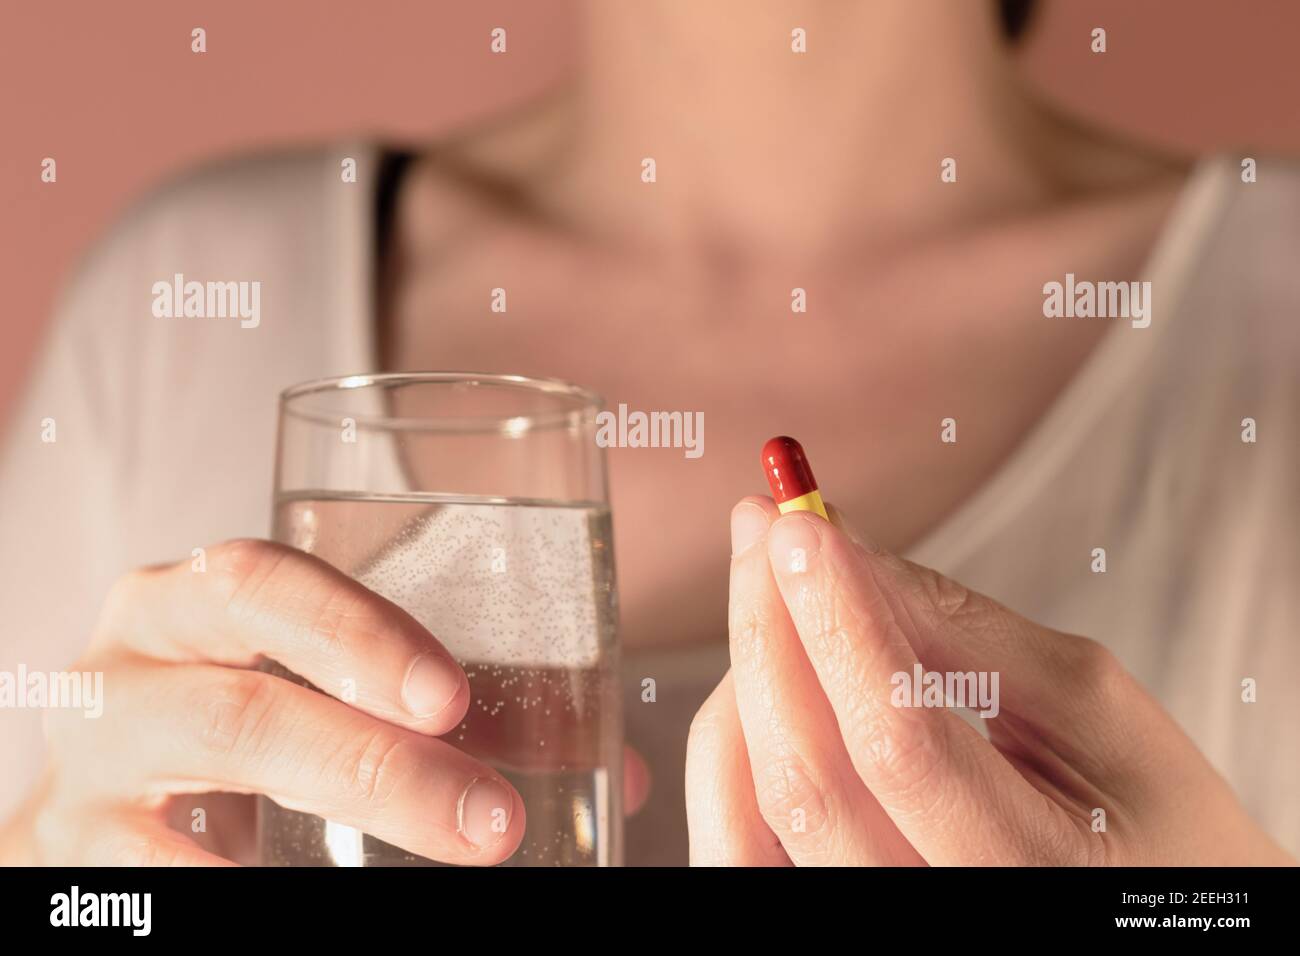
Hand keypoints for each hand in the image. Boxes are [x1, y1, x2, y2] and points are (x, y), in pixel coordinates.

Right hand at [1, 539, 646, 865]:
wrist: (113, 792)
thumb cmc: (246, 716)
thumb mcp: (328, 690)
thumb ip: (457, 714)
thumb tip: (615, 768)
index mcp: (190, 601)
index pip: (262, 582)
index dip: (356, 633)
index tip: (451, 699)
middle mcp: (124, 673)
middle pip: (240, 709)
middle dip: (376, 767)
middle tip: (489, 815)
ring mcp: (87, 774)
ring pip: (209, 808)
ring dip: (348, 838)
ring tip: (459, 855)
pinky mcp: (69, 856)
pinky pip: (164, 887)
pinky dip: (252, 888)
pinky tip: (332, 897)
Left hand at [685, 498, 1291, 865]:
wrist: (1155, 909)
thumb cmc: (1151, 815)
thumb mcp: (1095, 710)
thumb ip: (965, 635)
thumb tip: (845, 552)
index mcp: (1030, 875)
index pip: (902, 743)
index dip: (841, 623)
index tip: (803, 522)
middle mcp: (933, 913)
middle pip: (810, 778)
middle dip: (773, 630)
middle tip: (763, 525)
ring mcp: (867, 920)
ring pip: (753, 812)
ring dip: (747, 681)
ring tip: (768, 586)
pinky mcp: (821, 903)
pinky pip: (736, 838)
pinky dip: (734, 745)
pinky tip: (763, 670)